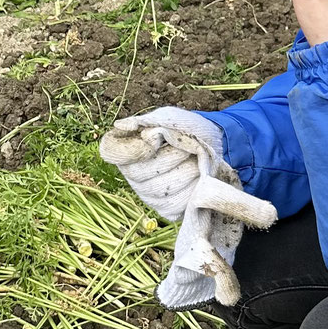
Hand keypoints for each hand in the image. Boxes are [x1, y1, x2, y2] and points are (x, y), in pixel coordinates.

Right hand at [98, 107, 227, 222]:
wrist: (214, 146)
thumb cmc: (187, 130)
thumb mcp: (168, 119)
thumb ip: (146, 122)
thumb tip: (120, 126)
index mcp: (126, 149)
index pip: (113, 153)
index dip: (134, 148)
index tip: (155, 139)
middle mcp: (131, 175)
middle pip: (142, 173)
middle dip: (171, 157)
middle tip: (187, 148)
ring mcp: (148, 195)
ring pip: (162, 189)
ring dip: (185, 171)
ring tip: (196, 160)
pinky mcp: (167, 209)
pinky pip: (176, 203)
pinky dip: (192, 188)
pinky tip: (199, 176)